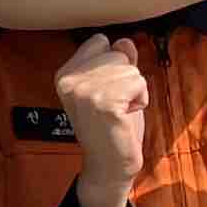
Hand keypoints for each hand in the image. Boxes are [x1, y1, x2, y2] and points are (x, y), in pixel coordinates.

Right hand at [56, 34, 147, 206]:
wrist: (109, 166)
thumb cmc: (112, 126)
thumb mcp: (112, 86)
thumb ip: (117, 60)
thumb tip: (125, 41)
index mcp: (65, 73)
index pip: (100, 41)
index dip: (112, 65)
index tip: (105, 92)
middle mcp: (69, 80)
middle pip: (117, 53)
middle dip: (125, 78)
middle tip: (114, 105)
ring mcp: (84, 91)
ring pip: (130, 68)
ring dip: (135, 90)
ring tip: (120, 112)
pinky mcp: (104, 103)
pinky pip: (138, 83)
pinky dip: (141, 99)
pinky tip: (126, 116)